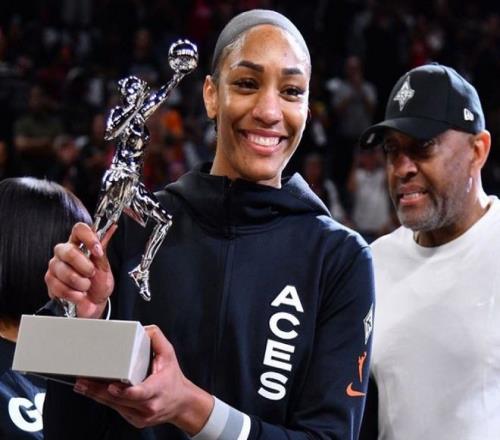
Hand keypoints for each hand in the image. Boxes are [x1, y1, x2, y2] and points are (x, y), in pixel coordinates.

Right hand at [44, 222, 116, 318]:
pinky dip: (73, 293)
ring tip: (86, 286)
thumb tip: (111, 229)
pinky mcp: (50, 281)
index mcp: (79, 244)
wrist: (95, 304)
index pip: (79, 229)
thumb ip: (103, 248)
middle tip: (91, 274)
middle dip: (85, 267)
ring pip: (64, 272)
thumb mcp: (104, 266)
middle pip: (69, 251)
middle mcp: (64, 252)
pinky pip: (59, 286)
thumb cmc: (99, 284)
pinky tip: (78, 294)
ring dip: (81, 283)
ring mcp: (55, 266)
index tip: (97, 251)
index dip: (88, 238)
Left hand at [73, 325, 212, 434]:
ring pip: (114, 406)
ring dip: (96, 395)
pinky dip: (105, 399)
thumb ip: (156, 339)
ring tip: (82, 385)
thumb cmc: (173, 380)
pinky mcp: (134, 420)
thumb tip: (142, 329)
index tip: (111, 386)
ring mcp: (140, 415)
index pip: (140, 393)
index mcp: (157, 389)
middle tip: (83, 381)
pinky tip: (93, 392)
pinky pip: (116, 409)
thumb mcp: (169, 355)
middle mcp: (148, 405)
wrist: (181, 404)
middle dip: (98, 390)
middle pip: (119, 400)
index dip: (124, 391)